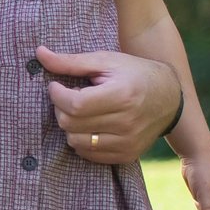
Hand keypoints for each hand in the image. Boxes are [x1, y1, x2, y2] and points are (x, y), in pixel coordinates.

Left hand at [36, 46, 178, 165]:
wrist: (170, 97)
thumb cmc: (134, 73)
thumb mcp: (105, 61)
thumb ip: (71, 61)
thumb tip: (39, 54)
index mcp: (122, 95)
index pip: (74, 104)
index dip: (57, 95)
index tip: (55, 86)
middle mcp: (127, 122)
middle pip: (71, 124)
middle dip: (61, 109)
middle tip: (69, 97)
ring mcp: (128, 142)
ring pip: (76, 142)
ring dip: (70, 126)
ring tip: (81, 111)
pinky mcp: (127, 155)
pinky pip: (89, 155)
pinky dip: (82, 140)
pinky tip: (90, 124)